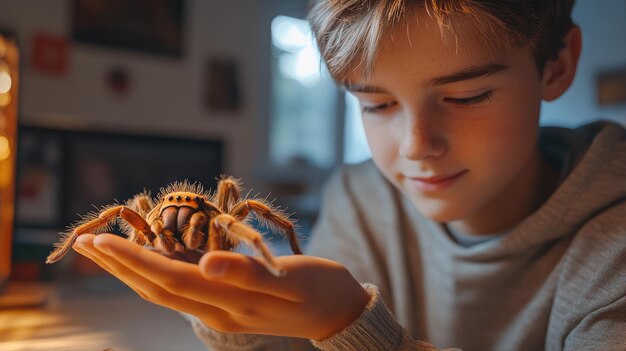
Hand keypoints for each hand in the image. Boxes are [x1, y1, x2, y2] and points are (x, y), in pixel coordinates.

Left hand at [72, 234, 369, 339]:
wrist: (337, 312)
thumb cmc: (319, 289)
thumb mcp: (289, 279)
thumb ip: (246, 273)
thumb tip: (204, 263)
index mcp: (230, 303)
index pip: (170, 279)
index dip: (134, 260)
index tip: (102, 241)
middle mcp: (218, 311)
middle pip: (157, 289)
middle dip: (120, 267)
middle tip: (86, 245)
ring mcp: (221, 311)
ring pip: (165, 292)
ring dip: (131, 272)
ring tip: (106, 253)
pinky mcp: (227, 305)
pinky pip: (181, 291)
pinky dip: (156, 274)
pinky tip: (148, 263)